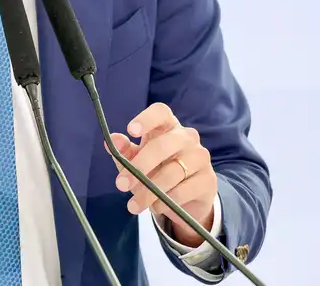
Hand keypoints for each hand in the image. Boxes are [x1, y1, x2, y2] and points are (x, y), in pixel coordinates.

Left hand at [106, 102, 216, 246]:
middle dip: (139, 166)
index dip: (146, 119)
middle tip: (121, 185)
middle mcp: (187, 137)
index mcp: (167, 126)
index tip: (130, 131)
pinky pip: (184, 190)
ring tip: (134, 204)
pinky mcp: (208, 180)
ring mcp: (200, 157)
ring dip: (149, 191)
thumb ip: (123, 151)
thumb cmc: (157, 171)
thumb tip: (111, 141)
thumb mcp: (137, 160)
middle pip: (163, 145)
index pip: (160, 112)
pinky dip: (166, 201)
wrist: (187, 199)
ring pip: (172, 172)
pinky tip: (156, 206)